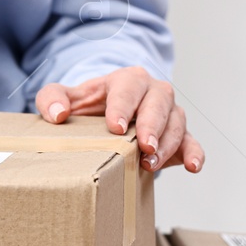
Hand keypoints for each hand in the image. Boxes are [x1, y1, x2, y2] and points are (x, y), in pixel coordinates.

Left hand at [36, 67, 203, 173]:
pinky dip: (195, 152)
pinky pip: (191, 141)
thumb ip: (51, 98)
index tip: (115, 127)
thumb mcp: (65, 98)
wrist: (107, 116)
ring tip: (150, 164)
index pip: (128, 88)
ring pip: (176, 123)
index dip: (122, 106)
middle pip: (158, 102)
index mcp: (126, 80)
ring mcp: (169, 113)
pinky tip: (192, 166)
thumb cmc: (87, 106)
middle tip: (143, 146)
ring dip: (167, 144)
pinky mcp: (178, 134)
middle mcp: (152, 92)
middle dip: (152, 125)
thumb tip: (57, 114)